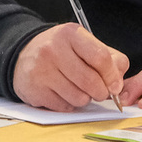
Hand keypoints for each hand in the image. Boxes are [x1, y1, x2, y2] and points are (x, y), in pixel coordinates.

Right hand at [13, 24, 128, 110]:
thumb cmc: (61, 51)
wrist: (23, 55)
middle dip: (101, 92)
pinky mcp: (34, 89)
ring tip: (77, 89)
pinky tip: (62, 93)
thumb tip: (118, 84)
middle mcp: (53, 49)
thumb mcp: (84, 44)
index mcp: (70, 34)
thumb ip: (109, 59)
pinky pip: (64, 106)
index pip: (100, 57)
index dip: (112, 76)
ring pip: (79, 98)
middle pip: (91, 81)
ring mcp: (42, 70)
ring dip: (84, 99)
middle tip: (99, 91)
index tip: (115, 85)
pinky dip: (69, 104)